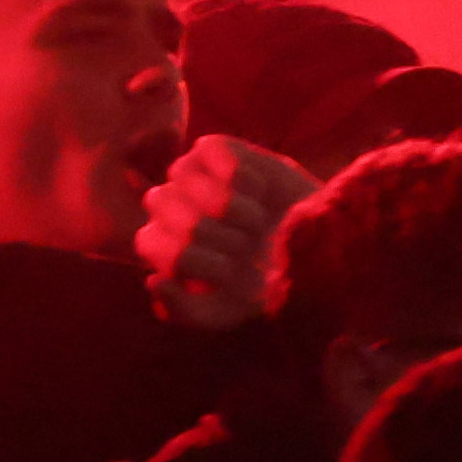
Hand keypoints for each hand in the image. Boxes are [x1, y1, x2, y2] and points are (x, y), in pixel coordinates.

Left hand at [132, 135, 301, 334]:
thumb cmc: (263, 282)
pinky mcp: (213, 149)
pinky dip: (241, 177)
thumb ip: (184, 310)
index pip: (149, 242)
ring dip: (232, 207)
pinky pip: (210, 150)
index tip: (231, 271)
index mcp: (161, 245)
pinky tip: (259, 192)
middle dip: (213, 232)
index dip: (193, 259)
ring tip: (256, 223)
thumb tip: (154, 280)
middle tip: (246, 246)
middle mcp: (167, 207)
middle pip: (162, 206)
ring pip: (184, 177)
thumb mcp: (227, 312)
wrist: (312, 250)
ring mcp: (186, 175)